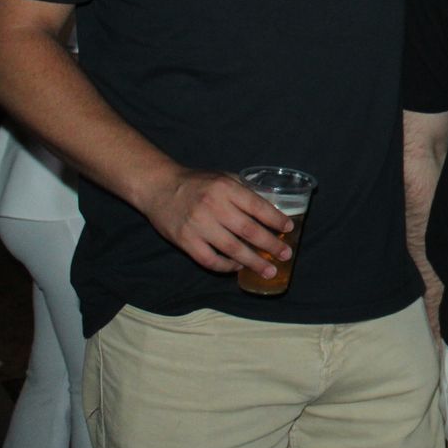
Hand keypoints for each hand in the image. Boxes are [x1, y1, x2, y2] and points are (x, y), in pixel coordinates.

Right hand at [138, 167, 295, 277]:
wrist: (158, 187)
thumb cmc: (197, 182)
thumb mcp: (223, 178)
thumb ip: (245, 191)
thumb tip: (272, 209)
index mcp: (226, 188)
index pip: (257, 206)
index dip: (275, 219)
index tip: (289, 228)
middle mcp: (213, 207)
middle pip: (248, 231)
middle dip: (270, 245)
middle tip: (286, 255)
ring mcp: (198, 226)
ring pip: (232, 249)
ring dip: (253, 262)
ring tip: (269, 270)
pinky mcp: (185, 241)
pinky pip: (210, 260)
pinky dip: (226, 267)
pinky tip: (238, 267)